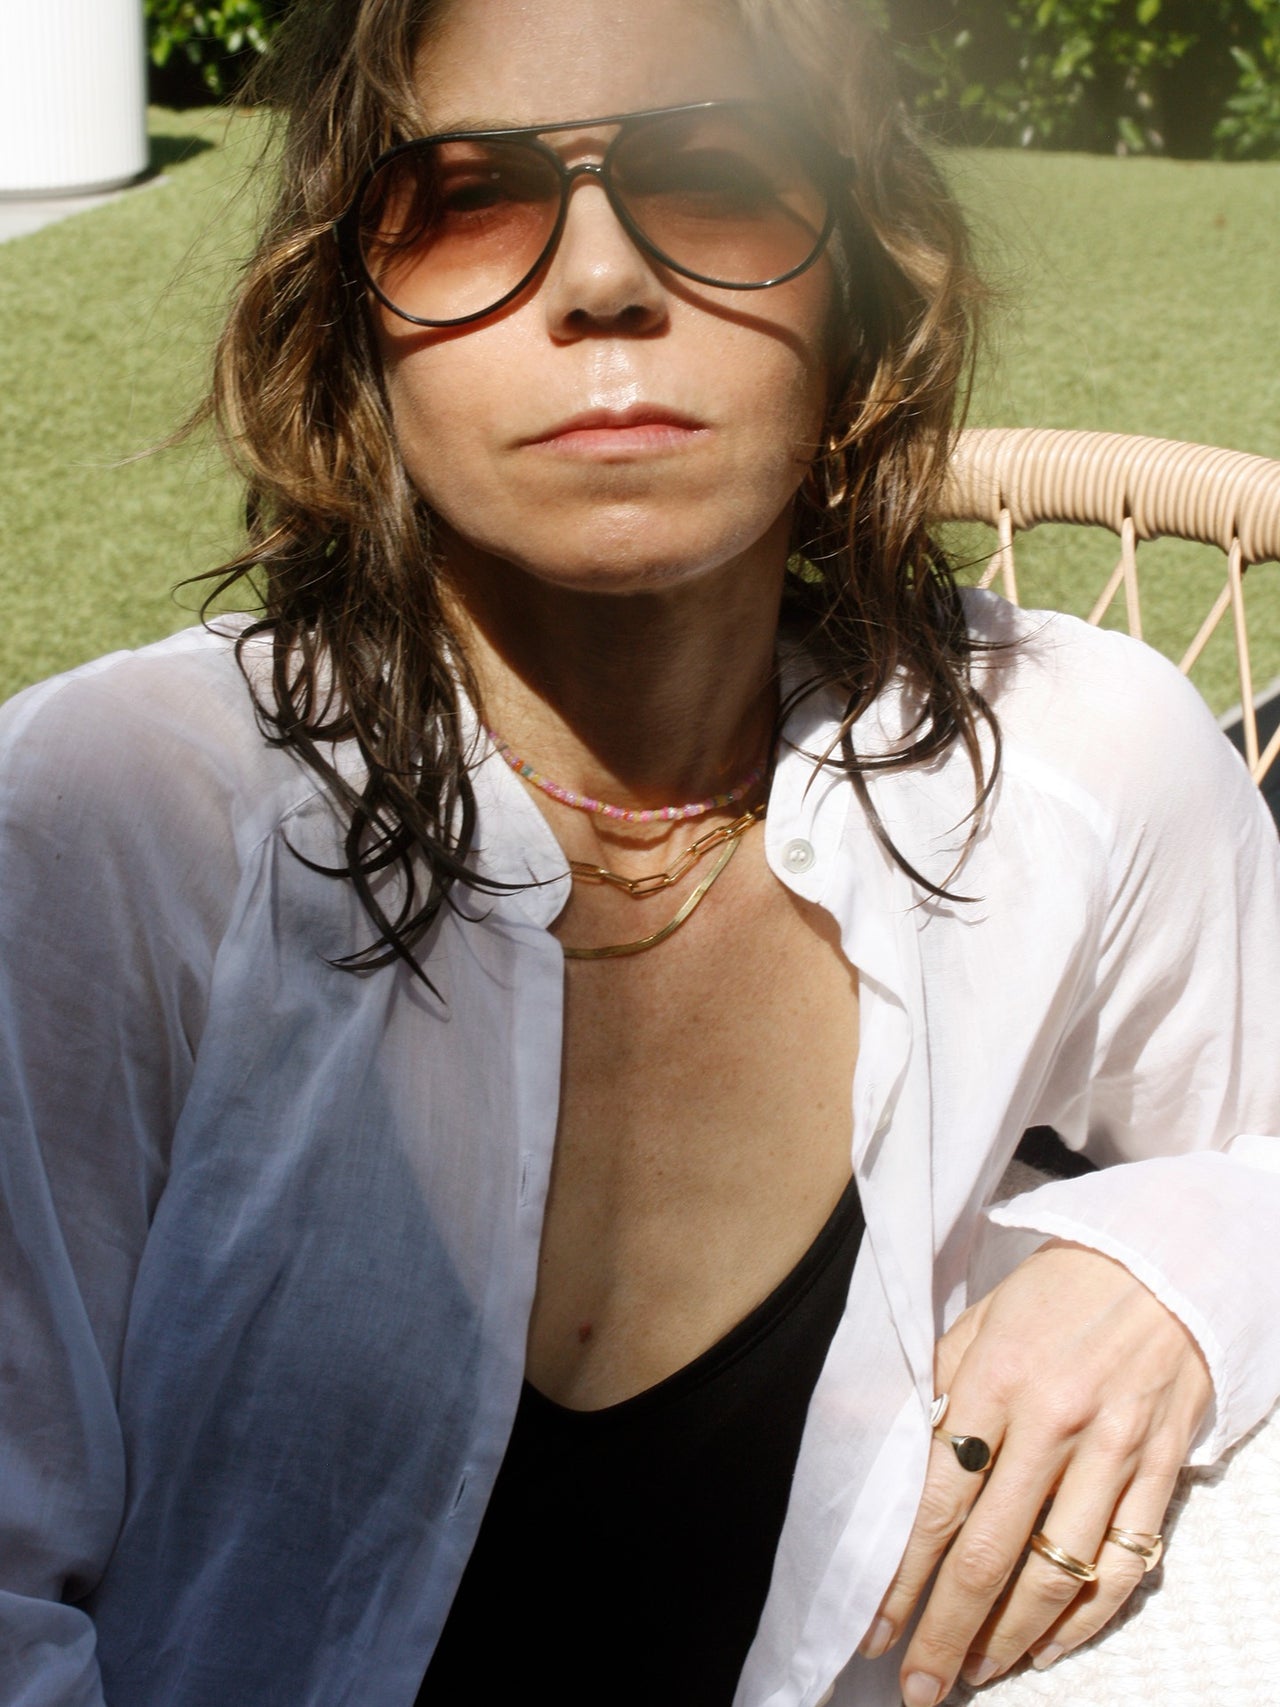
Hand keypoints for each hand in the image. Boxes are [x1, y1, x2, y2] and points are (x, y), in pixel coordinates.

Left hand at [859, 1241, 1211, 1705]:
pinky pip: (1122, 1564)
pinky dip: (1085, 1618)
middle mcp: (1052, 1423)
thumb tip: (899, 1465)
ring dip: (1010, 1637)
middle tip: (920, 1686)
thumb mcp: (978, 1323)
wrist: (1159, 1263)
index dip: (901, 1578)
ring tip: (976, 1671)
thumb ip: (939, 1392)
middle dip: (946, 1629)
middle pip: (988, 1553)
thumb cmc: (1055, 1294)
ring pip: (1057, 1573)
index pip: (935, 1502)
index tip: (874, 1629)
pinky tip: (1048, 1644)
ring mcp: (1113, 1452)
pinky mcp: (1160, 1469)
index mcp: (993, 1382)